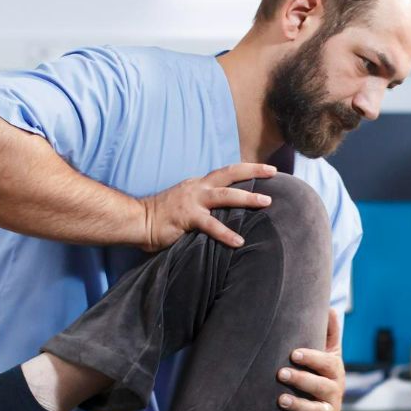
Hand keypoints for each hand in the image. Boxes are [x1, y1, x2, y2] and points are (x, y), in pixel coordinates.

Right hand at [138, 163, 278, 250]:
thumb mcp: (185, 204)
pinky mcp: (186, 217)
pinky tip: (238, 242)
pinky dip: (225, 233)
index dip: (246, 169)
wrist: (136, 220)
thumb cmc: (160, 216)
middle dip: (253, 171)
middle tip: (273, 172)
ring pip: (225, 196)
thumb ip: (204, 205)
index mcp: (198, 184)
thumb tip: (224, 213)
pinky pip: (210, 225)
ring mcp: (192, 201)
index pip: (226, 172)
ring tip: (266, 203)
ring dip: (247, 198)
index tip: (267, 168)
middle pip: (229, 174)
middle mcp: (197, 188)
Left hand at [277, 309, 344, 410]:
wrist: (327, 401)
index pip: (327, 363)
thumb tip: (331, 308)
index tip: (293, 354)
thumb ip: (329, 333)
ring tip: (281, 400)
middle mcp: (335, 392)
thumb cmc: (321, 371)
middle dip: (302, 380)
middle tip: (280, 374)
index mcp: (335, 371)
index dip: (312, 359)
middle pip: (322, 387)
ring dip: (300, 406)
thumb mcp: (328, 352)